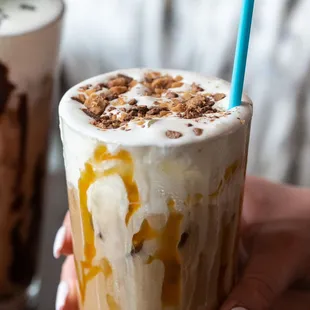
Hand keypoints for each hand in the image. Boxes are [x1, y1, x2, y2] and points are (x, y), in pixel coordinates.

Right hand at [53, 177, 309, 309]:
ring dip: (99, 275)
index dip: (93, 214)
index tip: (68, 242)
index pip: (132, 193)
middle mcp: (180, 214)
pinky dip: (127, 287)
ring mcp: (182, 238)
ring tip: (76, 302)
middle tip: (68, 290)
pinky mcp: (190, 259)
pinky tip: (110, 302)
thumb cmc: (304, 225)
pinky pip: (151, 272)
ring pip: (129, 251)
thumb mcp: (283, 247)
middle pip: (120, 227)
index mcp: (195, 193)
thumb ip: (259, 282)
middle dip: (88, 257)